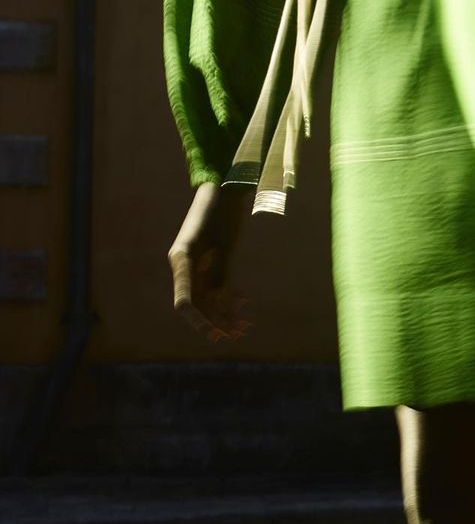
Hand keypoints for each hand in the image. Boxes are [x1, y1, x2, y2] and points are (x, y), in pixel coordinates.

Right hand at [168, 182, 255, 343]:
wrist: (224, 188)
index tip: (213, 334)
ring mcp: (200, 264)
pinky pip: (219, 286)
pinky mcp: (214, 261)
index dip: (198, 321)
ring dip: (223, 314)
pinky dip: (229, 299)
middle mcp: (186, 265)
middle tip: (234, 336)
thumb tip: (208, 300)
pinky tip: (243, 307)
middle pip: (198, 304)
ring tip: (242, 328)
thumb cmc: (217, 208)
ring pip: (209, 298)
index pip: (184, 300)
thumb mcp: (218, 239)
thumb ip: (213, 268)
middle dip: (214, 322)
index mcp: (181, 259)